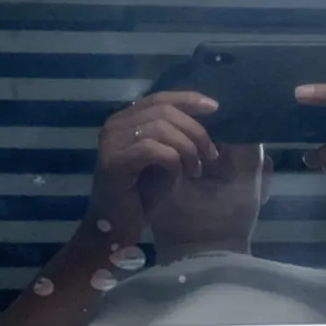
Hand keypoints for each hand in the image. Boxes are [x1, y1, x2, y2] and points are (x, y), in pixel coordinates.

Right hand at [86, 91, 219, 241]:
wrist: (116, 227)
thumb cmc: (142, 195)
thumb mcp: (165, 158)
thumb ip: (176, 136)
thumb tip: (206, 116)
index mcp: (125, 120)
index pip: (160, 98)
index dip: (188, 99)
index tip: (214, 107)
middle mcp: (114, 125)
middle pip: (164, 110)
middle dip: (195, 130)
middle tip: (210, 154)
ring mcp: (111, 142)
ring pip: (161, 128)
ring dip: (187, 148)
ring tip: (197, 169)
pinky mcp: (113, 161)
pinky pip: (153, 149)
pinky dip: (174, 160)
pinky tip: (181, 174)